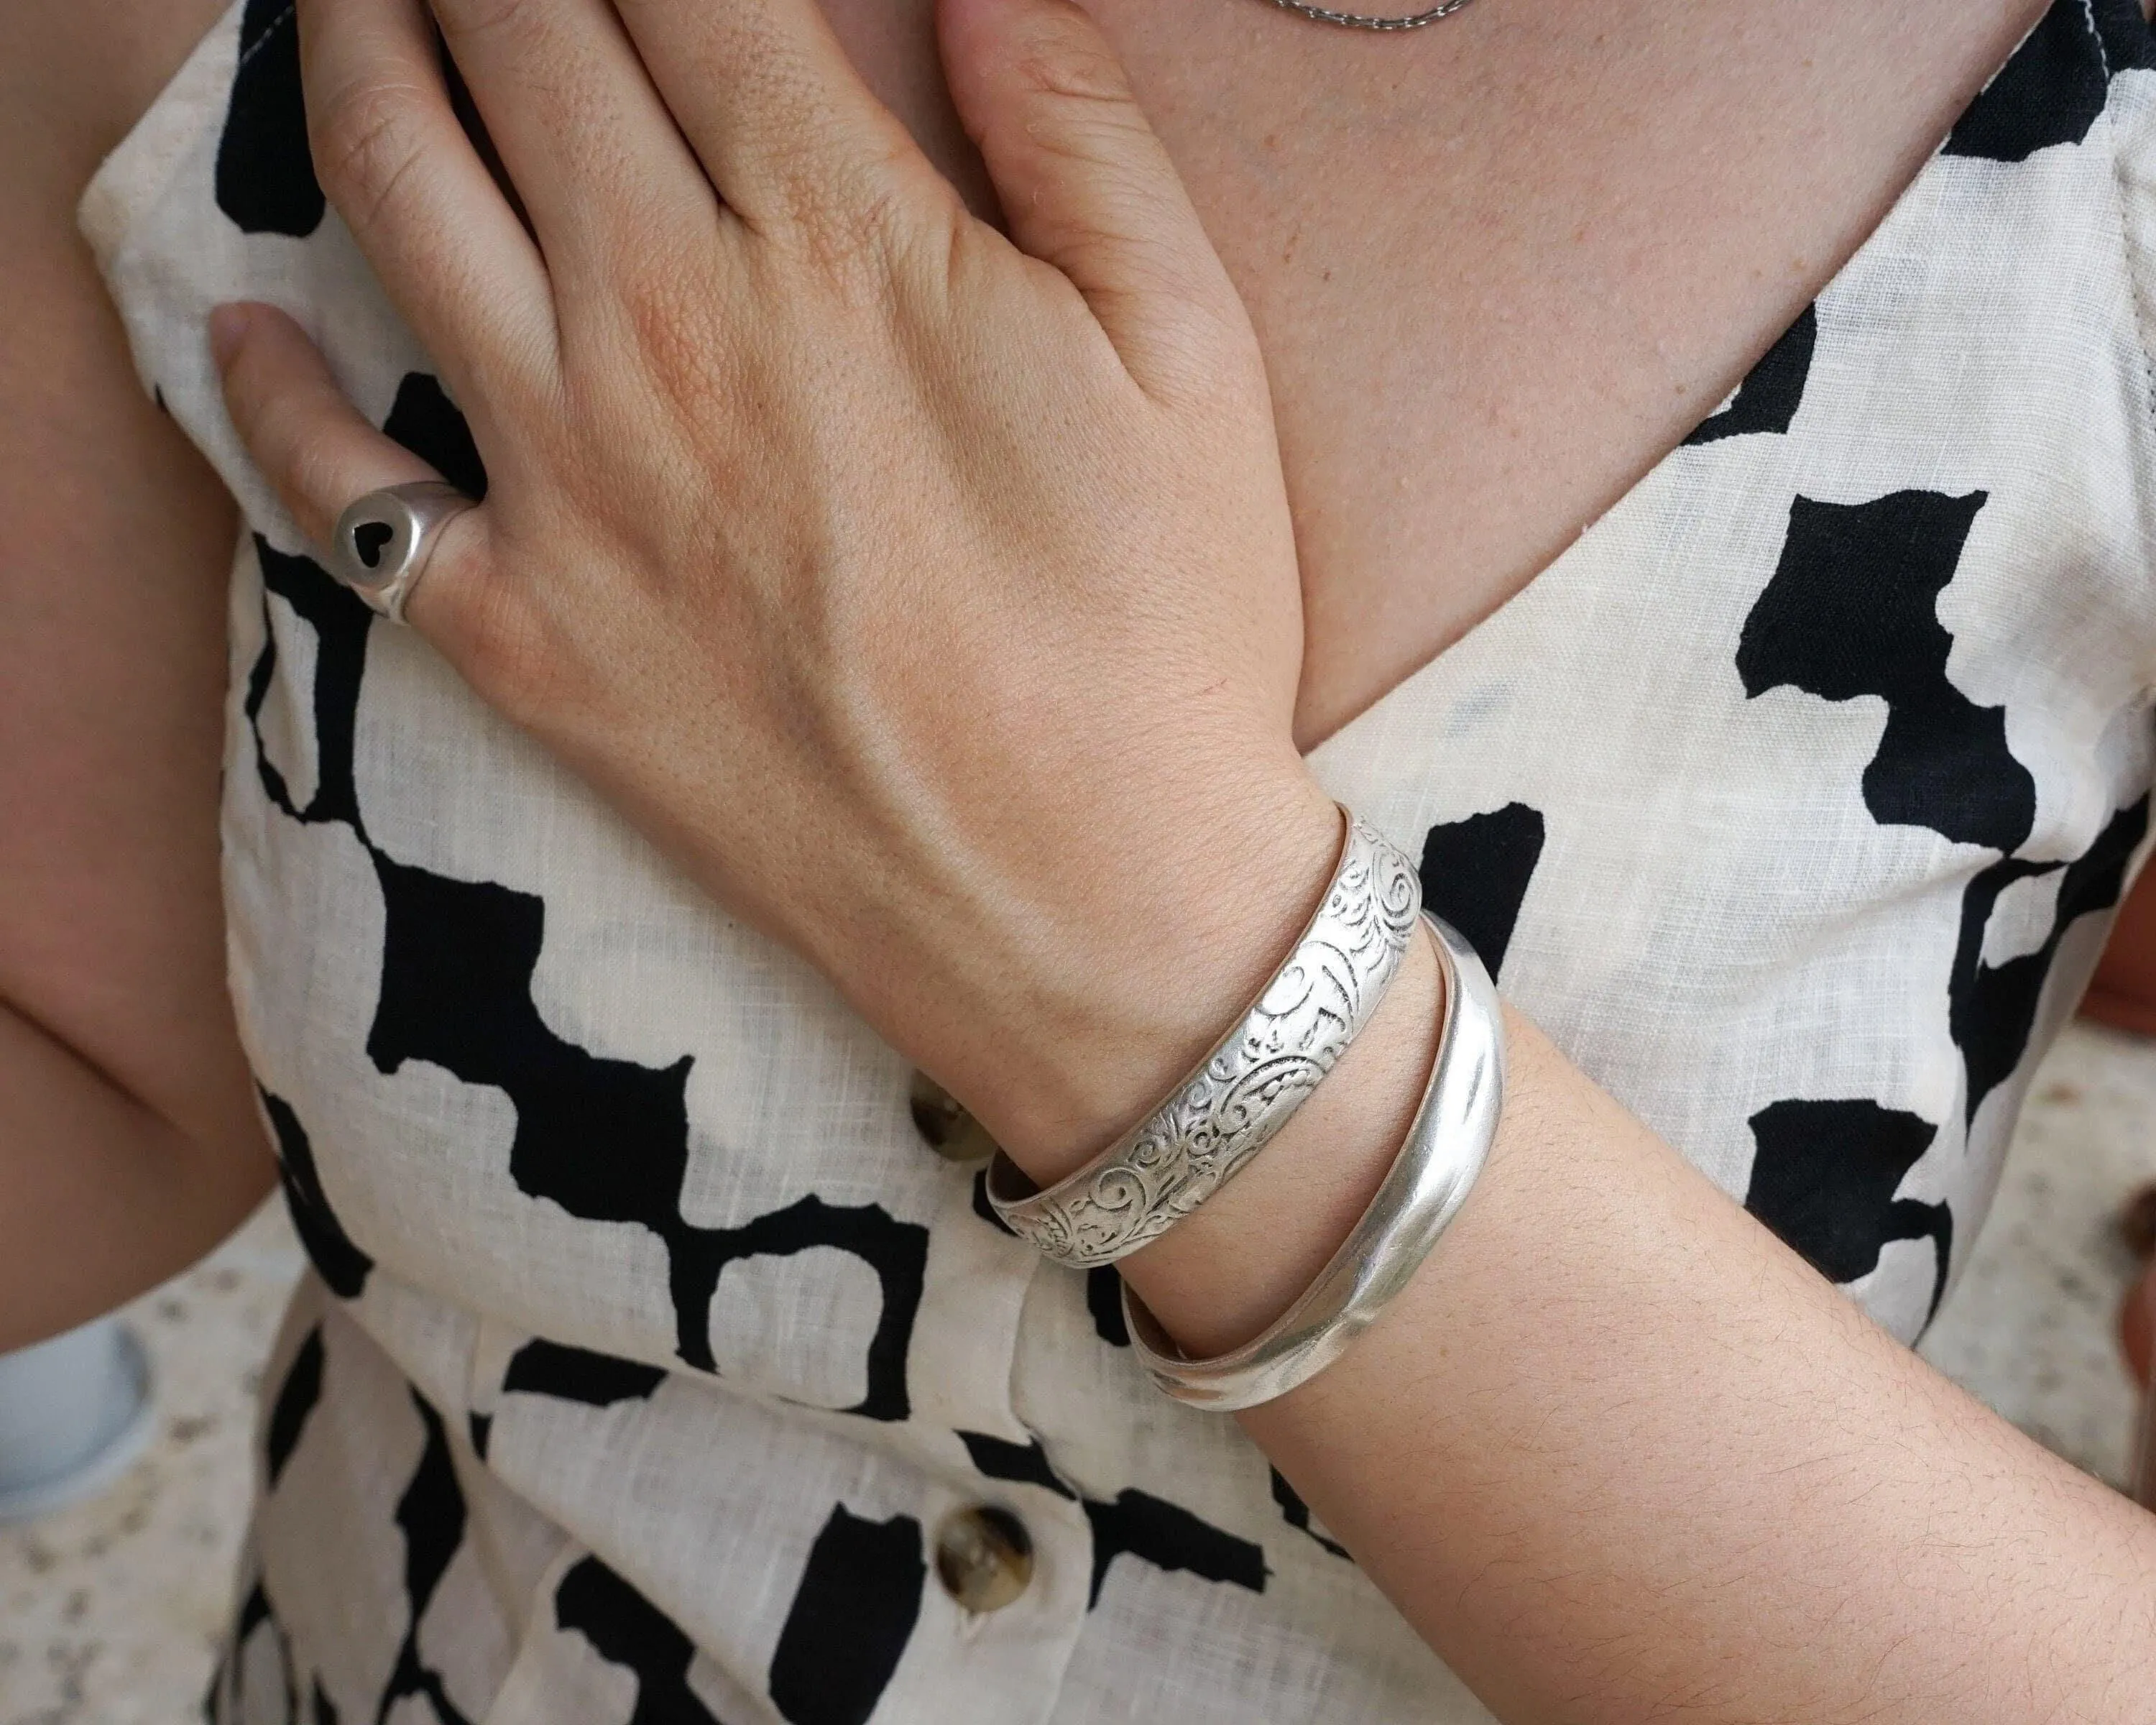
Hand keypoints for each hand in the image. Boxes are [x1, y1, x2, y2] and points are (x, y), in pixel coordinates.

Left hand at [210, 0, 1341, 1168]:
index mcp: (838, 235)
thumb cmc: (1163, 634)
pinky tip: (250, 321)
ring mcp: (568, 480)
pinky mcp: (516, 634)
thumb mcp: (1194, 353)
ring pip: (395, 190)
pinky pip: (335, 485)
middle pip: (513, 38)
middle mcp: (667, 321)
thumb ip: (1080, 130)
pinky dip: (267, 387)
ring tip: (354, 3)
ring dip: (354, 52)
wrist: (1086, 909)